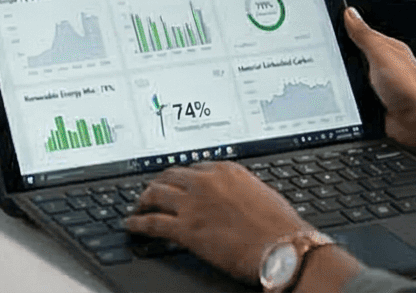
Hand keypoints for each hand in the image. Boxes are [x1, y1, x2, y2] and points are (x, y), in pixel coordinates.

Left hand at [122, 161, 308, 282]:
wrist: (284, 248)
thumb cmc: (281, 227)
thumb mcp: (261, 194)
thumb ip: (240, 190)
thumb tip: (232, 198)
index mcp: (225, 170)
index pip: (192, 168)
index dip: (179, 177)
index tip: (175, 182)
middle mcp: (205, 182)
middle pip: (169, 176)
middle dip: (157, 184)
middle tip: (151, 192)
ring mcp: (193, 204)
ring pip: (155, 194)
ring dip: (142, 200)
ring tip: (138, 207)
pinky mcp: (186, 229)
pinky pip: (152, 223)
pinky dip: (138, 224)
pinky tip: (132, 225)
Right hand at [346, 6, 415, 168]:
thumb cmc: (410, 88)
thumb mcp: (381, 54)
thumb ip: (365, 35)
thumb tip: (350, 14)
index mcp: (387, 49)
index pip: (361, 35)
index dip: (343, 33)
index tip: (326, 32)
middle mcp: (383, 67)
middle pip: (354, 58)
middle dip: (342, 61)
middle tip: (330, 60)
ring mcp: (379, 87)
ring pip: (353, 80)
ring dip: (346, 83)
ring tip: (340, 81)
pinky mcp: (374, 106)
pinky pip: (355, 99)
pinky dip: (349, 99)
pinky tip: (346, 99)